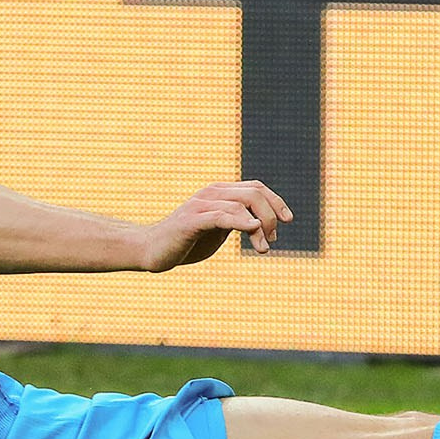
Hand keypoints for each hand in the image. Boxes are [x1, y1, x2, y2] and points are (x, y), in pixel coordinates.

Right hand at [139, 181, 293, 269]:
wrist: (152, 250)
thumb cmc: (186, 241)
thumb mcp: (217, 229)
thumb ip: (237, 222)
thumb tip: (261, 225)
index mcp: (219, 193)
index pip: (256, 188)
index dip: (275, 201)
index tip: (287, 220)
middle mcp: (211, 194)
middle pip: (253, 194)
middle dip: (270, 215)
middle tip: (273, 238)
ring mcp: (201, 205)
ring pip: (241, 206)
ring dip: (259, 228)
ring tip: (263, 248)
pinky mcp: (192, 220)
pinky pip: (222, 216)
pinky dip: (241, 221)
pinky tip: (253, 230)